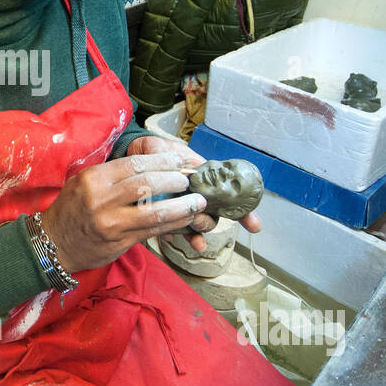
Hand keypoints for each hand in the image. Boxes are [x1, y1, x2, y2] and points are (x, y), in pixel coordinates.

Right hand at [39, 151, 208, 273]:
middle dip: (174, 180)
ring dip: (181, 206)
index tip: (178, 160)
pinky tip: (185, 219)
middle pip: (147, 184)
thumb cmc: (72, 210)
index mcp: (94, 179)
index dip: (162, 161)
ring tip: (197, 201)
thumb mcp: (84, 183)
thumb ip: (113, 175)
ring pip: (154, 211)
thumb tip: (151, 167)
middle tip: (189, 179)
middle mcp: (102, 199)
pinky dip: (172, 224)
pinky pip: (152, 230)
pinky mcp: (120, 241)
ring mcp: (111, 222)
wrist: (53, 244)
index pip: (134, 164)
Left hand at [126, 135, 261, 242]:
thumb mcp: (160, 147)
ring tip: (193, 236)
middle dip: (209, 222)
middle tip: (199, 220)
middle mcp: (194, 195)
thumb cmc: (151, 151)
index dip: (243, 211)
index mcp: (201, 179)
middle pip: (211, 215)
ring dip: (197, 233)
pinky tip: (171, 237)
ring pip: (195, 225)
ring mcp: (180, 207)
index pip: (227, 195)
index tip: (254, 225)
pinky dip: (175, 236)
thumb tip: (183, 163)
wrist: (131, 158)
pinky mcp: (163, 217)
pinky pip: (174, 230)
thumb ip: (171, 155)